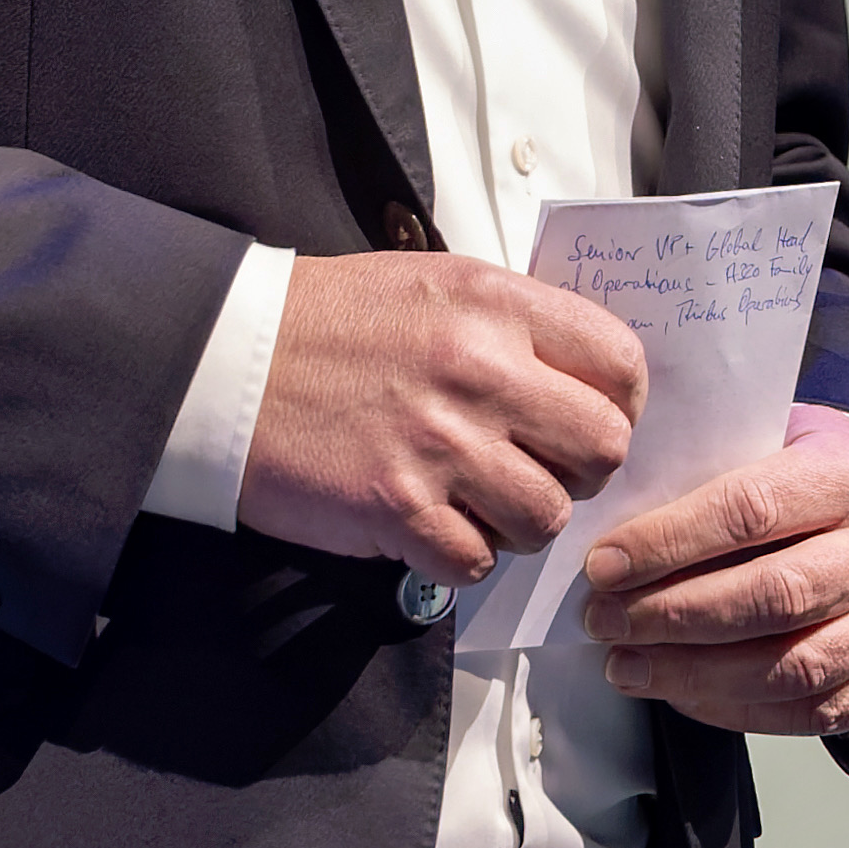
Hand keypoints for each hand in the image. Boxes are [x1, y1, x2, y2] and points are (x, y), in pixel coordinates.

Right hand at [234, 251, 644, 586]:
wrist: (226, 361)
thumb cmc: (328, 323)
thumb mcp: (433, 285)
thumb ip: (512, 324)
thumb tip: (580, 375)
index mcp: (494, 306)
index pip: (620, 363)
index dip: (623, 403)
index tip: (596, 419)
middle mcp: (478, 371)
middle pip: (603, 448)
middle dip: (584, 471)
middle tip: (544, 468)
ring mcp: (438, 444)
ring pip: (547, 517)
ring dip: (522, 521)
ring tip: (481, 501)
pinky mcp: (395, 509)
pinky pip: (476, 562)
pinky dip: (462, 557)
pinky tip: (434, 527)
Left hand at [580, 404, 848, 738]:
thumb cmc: (813, 484)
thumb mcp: (773, 444)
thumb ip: (710, 474)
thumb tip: (618, 536)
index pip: (751, 511)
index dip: (668, 543)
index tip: (604, 566)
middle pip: (775, 596)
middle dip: (674, 616)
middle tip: (606, 622)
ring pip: (796, 667)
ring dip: (696, 673)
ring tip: (630, 666)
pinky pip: (816, 713)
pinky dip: (739, 710)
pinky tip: (685, 694)